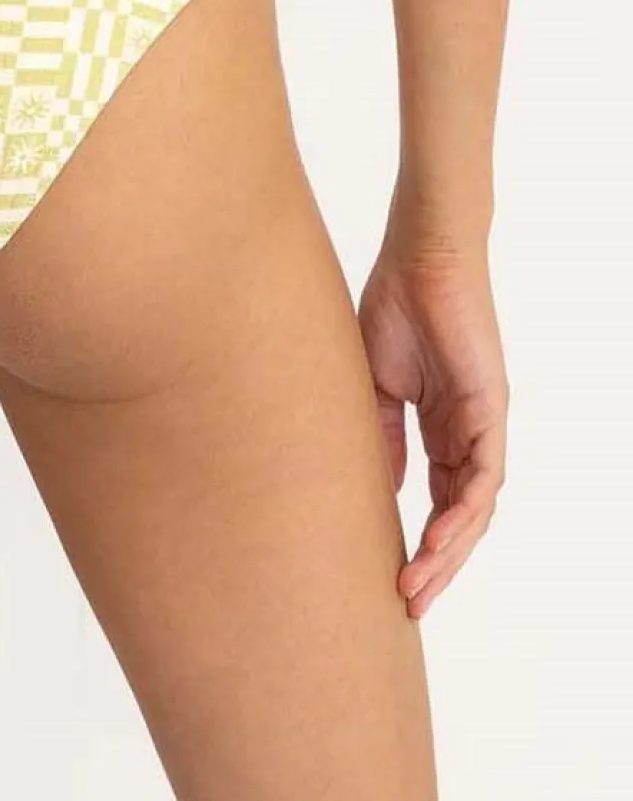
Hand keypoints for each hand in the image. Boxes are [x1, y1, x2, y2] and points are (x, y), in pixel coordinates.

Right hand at [358, 215, 507, 619]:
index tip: (390, 578)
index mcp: (440, 427)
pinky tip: (440, 540)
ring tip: (418, 587)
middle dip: (436, 565)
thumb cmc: (392, 308)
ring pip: (476, 508)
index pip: (435, 498)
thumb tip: (381, 488)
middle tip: (407, 605)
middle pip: (461, 516)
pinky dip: (465, 512)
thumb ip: (381, 435)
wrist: (420, 259)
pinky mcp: (491, 409)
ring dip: (449, 552)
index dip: (417, 541)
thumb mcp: (374, 386)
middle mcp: (468, 433)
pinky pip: (484, 476)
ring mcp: (482, 424)